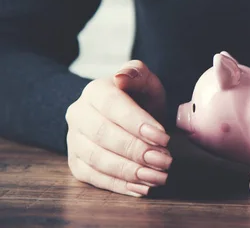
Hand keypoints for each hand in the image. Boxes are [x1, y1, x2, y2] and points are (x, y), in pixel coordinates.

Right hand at [65, 60, 171, 196]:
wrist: (122, 115)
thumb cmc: (138, 97)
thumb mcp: (145, 81)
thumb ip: (137, 72)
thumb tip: (122, 76)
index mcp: (95, 90)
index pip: (112, 106)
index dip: (137, 123)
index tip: (163, 137)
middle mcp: (78, 114)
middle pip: (103, 136)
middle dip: (137, 150)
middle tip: (165, 160)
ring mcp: (74, 140)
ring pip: (97, 160)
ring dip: (130, 171)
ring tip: (158, 177)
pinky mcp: (76, 163)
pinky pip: (93, 178)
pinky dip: (119, 185)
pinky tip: (142, 188)